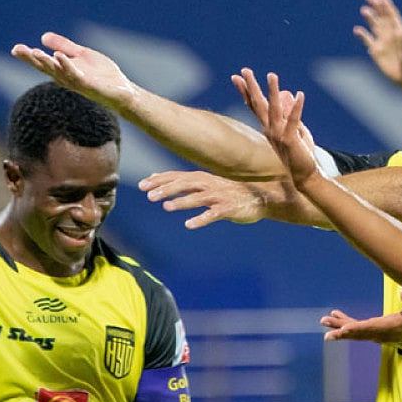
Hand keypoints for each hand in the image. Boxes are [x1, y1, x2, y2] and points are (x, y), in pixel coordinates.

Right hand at [10, 32, 137, 108]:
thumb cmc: (102, 74)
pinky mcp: (89, 85)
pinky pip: (75, 75)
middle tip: (18, 50)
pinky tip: (60, 56)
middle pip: (45, 67)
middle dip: (31, 59)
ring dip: (46, 62)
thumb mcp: (81, 55)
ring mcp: (77, 82)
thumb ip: (63, 46)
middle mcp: (66, 78)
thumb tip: (42, 37)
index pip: (42, 63)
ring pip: (57, 72)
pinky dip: (67, 66)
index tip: (15, 48)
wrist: (122, 90)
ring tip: (35, 52)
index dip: (28, 57)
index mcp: (62, 70)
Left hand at [140, 170, 268, 228]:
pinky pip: (212, 214)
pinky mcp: (228, 209)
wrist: (259, 197)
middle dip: (166, 189)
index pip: (176, 177)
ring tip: (167, 207)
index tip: (141, 186)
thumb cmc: (227, 191)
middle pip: (184, 185)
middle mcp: (208, 185)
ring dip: (181, 202)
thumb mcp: (203, 182)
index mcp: (201, 178)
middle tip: (149, 196)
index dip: (159, 180)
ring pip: (197, 198)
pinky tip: (189, 224)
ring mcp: (218, 196)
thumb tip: (155, 177)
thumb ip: (180, 181)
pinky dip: (201, 218)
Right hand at [231, 68, 319, 185]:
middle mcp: (270, 131)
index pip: (255, 107)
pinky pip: (294, 120)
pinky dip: (297, 107)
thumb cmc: (300, 153)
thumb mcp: (296, 130)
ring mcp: (278, 136)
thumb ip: (291, 113)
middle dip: (252, 87)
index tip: (237, 77)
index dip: (246, 91)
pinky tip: (300, 94)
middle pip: (258, 105)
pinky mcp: (290, 140)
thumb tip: (289, 93)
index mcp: (268, 128)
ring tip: (271, 75)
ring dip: (273, 91)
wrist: (305, 175)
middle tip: (245, 70)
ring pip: (274, 110)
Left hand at [321, 286, 401, 343]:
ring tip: (324, 321)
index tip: (344, 330)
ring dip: (339, 327)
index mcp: (390, 328)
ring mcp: (376, 334)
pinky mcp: (374, 332)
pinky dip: (346, 323)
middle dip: (342, 332)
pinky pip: (357, 329)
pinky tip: (335, 317)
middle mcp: (380, 333)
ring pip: (355, 332)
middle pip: (359, 333)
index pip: (371, 328)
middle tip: (328, 335)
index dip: (357, 329)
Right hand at [353, 0, 401, 86]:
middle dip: (377, 6)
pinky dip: (362, 35)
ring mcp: (382, 42)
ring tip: (364, 9)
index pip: (392, 15)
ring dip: (370, 17)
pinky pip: (367, 40)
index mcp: (399, 32)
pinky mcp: (376, 51)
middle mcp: (390, 34)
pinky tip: (357, 29)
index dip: (386, 6)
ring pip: (375, 26)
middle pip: (382, 17)